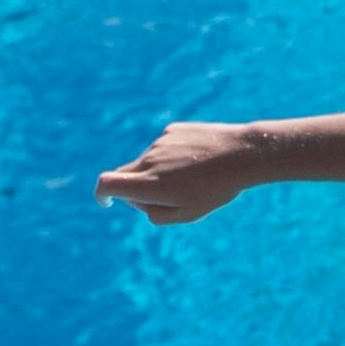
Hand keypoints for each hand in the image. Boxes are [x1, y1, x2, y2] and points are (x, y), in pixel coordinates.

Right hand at [95, 122, 261, 225]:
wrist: (243, 153)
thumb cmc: (216, 190)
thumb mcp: (188, 214)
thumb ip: (156, 214)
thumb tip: (138, 202)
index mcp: (151, 184)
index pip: (106, 183)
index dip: (101, 194)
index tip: (107, 202)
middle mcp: (150, 160)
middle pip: (125, 175)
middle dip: (134, 189)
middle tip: (165, 198)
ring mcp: (160, 142)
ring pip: (147, 162)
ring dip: (159, 173)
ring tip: (194, 177)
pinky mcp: (172, 130)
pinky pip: (163, 148)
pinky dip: (172, 158)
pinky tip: (198, 160)